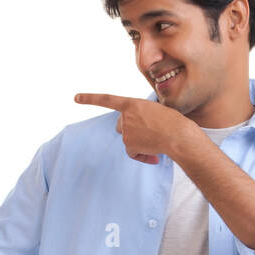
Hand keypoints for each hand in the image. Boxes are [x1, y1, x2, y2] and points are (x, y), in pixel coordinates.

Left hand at [73, 92, 188, 163]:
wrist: (178, 134)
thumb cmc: (172, 122)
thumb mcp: (154, 111)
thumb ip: (140, 118)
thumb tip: (133, 143)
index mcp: (132, 103)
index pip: (107, 100)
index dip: (90, 99)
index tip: (75, 98)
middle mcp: (125, 116)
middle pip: (120, 126)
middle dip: (131, 130)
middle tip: (149, 131)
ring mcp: (126, 130)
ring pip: (128, 140)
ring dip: (139, 143)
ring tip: (156, 140)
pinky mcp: (128, 144)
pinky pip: (132, 153)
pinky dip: (142, 156)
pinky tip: (154, 153)